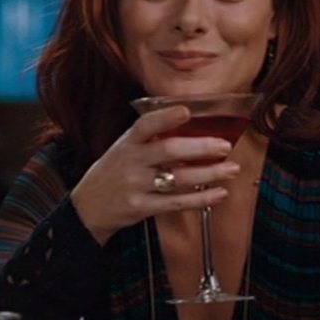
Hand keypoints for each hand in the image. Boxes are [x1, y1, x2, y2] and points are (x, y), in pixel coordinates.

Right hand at [70, 105, 240, 244]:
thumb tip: (192, 121)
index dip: (166, 118)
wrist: (87, 206)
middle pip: (168, 151)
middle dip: (200, 148)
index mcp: (128, 142)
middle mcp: (131, 162)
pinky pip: (176, 203)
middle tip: (225, 146)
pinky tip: (220, 193)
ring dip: (209, 173)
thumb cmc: (116, 171)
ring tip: (232, 169)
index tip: (187, 111)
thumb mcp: (126, 148)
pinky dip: (201, 198)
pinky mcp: (141, 207)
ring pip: (178, 178)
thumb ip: (152, 137)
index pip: (145, 125)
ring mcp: (135, 186)